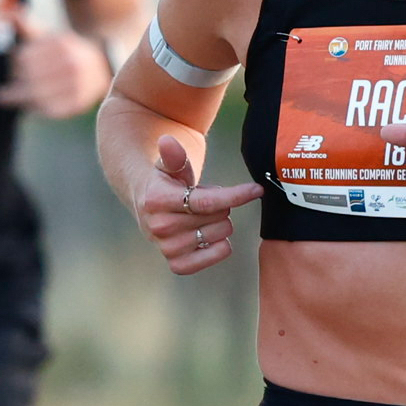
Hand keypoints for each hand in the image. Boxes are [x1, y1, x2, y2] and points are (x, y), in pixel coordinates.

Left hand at [0, 28, 112, 117]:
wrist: (101, 67)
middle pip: (31, 76)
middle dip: (15, 81)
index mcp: (61, 45)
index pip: (26, 57)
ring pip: (38, 94)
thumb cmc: (67, 52)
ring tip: (2, 98)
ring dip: (18, 97)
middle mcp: (70, 63)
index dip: (15, 63)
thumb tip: (13, 13)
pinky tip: (26, 107)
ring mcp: (76, 84)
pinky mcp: (78, 102)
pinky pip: (50, 109)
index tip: (11, 66)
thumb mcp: (51, 36)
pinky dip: (36, 109)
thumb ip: (30, 27)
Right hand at [140, 133, 261, 275]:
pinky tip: (210, 235)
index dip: (236, 195)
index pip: (206, 202)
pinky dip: (220, 246)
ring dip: (219, 223)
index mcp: (157, 200)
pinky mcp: (177, 264)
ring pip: (221, 235)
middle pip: (218, 217)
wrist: (148, 205)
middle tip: (205, 200)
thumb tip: (167, 141)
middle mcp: (160, 227)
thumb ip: (173, 155)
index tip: (257, 189)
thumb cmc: (165, 182)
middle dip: (221, 205)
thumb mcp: (169, 166)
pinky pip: (216, 255)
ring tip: (201, 215)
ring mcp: (168, 248)